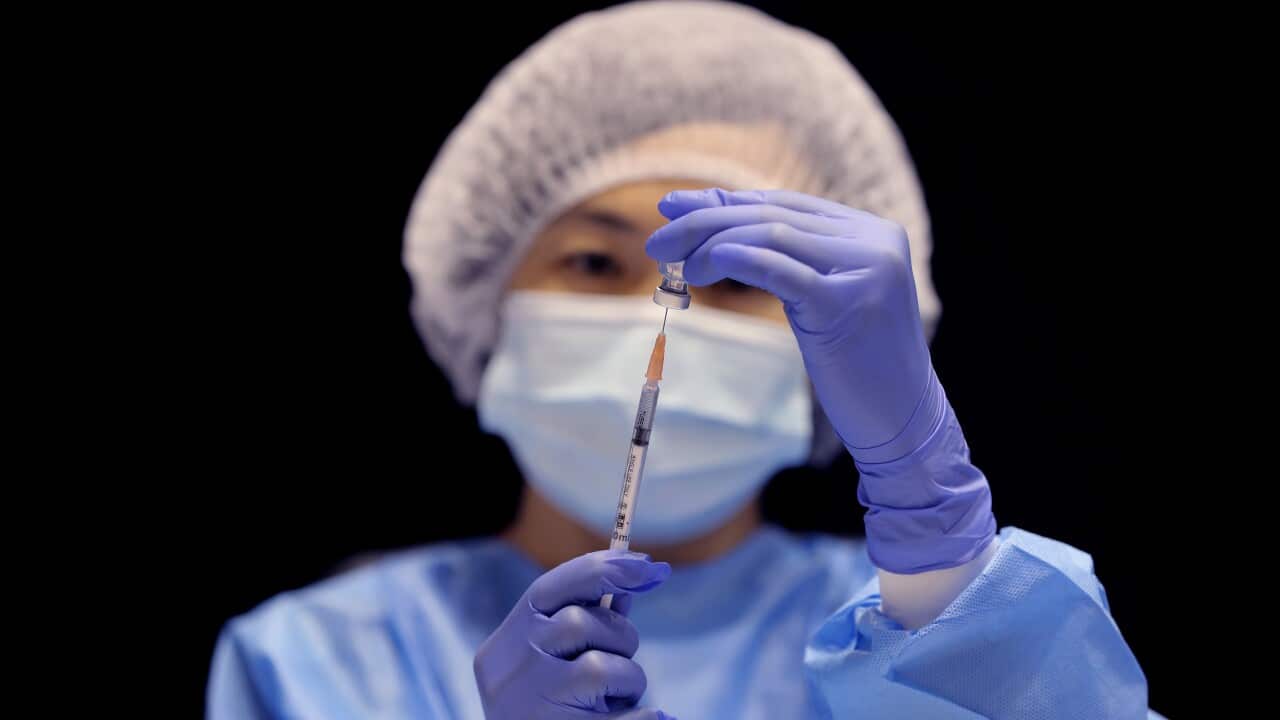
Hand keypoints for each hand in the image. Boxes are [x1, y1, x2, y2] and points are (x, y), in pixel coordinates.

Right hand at [474, 550, 677, 718]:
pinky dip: (645, 715)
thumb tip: (637, 574)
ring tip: (612, 702)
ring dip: (627, 678)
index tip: (652, 567)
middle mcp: (509, 671)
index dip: (604, 568)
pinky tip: (645, 717)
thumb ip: (589, 620)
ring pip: (601, 666)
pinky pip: (629, 716)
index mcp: (504, 646)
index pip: (551, 586)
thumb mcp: (556, 662)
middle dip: (618, 637)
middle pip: (581, 622)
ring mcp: (531, 707)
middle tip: (619, 666)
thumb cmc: (549, 712)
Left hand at [647, 189, 993, 572]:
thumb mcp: (821, 298)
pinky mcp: (845, 302)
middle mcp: (874, 240)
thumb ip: (785, 258)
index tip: (674, 207)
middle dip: (705, 220)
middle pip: (771, 213)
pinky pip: (775, 268)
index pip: (783, 203)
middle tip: (657, 238)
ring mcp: (865, 268)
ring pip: (768, 233)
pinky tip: (700, 271)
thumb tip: (715, 222)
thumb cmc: (857, 363)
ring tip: (673, 264)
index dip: (725, 201)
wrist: (903, 420)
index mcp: (872, 231)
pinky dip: (730, 260)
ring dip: (709, 243)